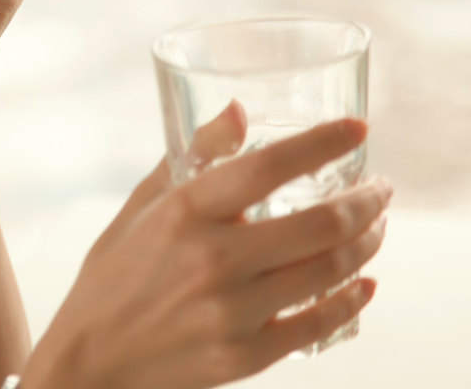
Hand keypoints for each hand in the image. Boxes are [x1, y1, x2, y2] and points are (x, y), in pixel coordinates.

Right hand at [22, 112, 390, 388]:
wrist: (91, 360)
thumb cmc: (115, 273)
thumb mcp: (142, 205)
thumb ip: (194, 157)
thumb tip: (239, 110)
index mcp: (183, 212)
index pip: (269, 165)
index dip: (323, 142)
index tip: (357, 129)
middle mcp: (212, 260)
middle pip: (319, 223)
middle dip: (366, 201)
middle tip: (380, 190)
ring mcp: (231, 313)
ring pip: (328, 271)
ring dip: (366, 243)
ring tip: (375, 228)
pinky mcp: (244, 357)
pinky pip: (317, 324)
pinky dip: (352, 299)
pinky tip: (364, 282)